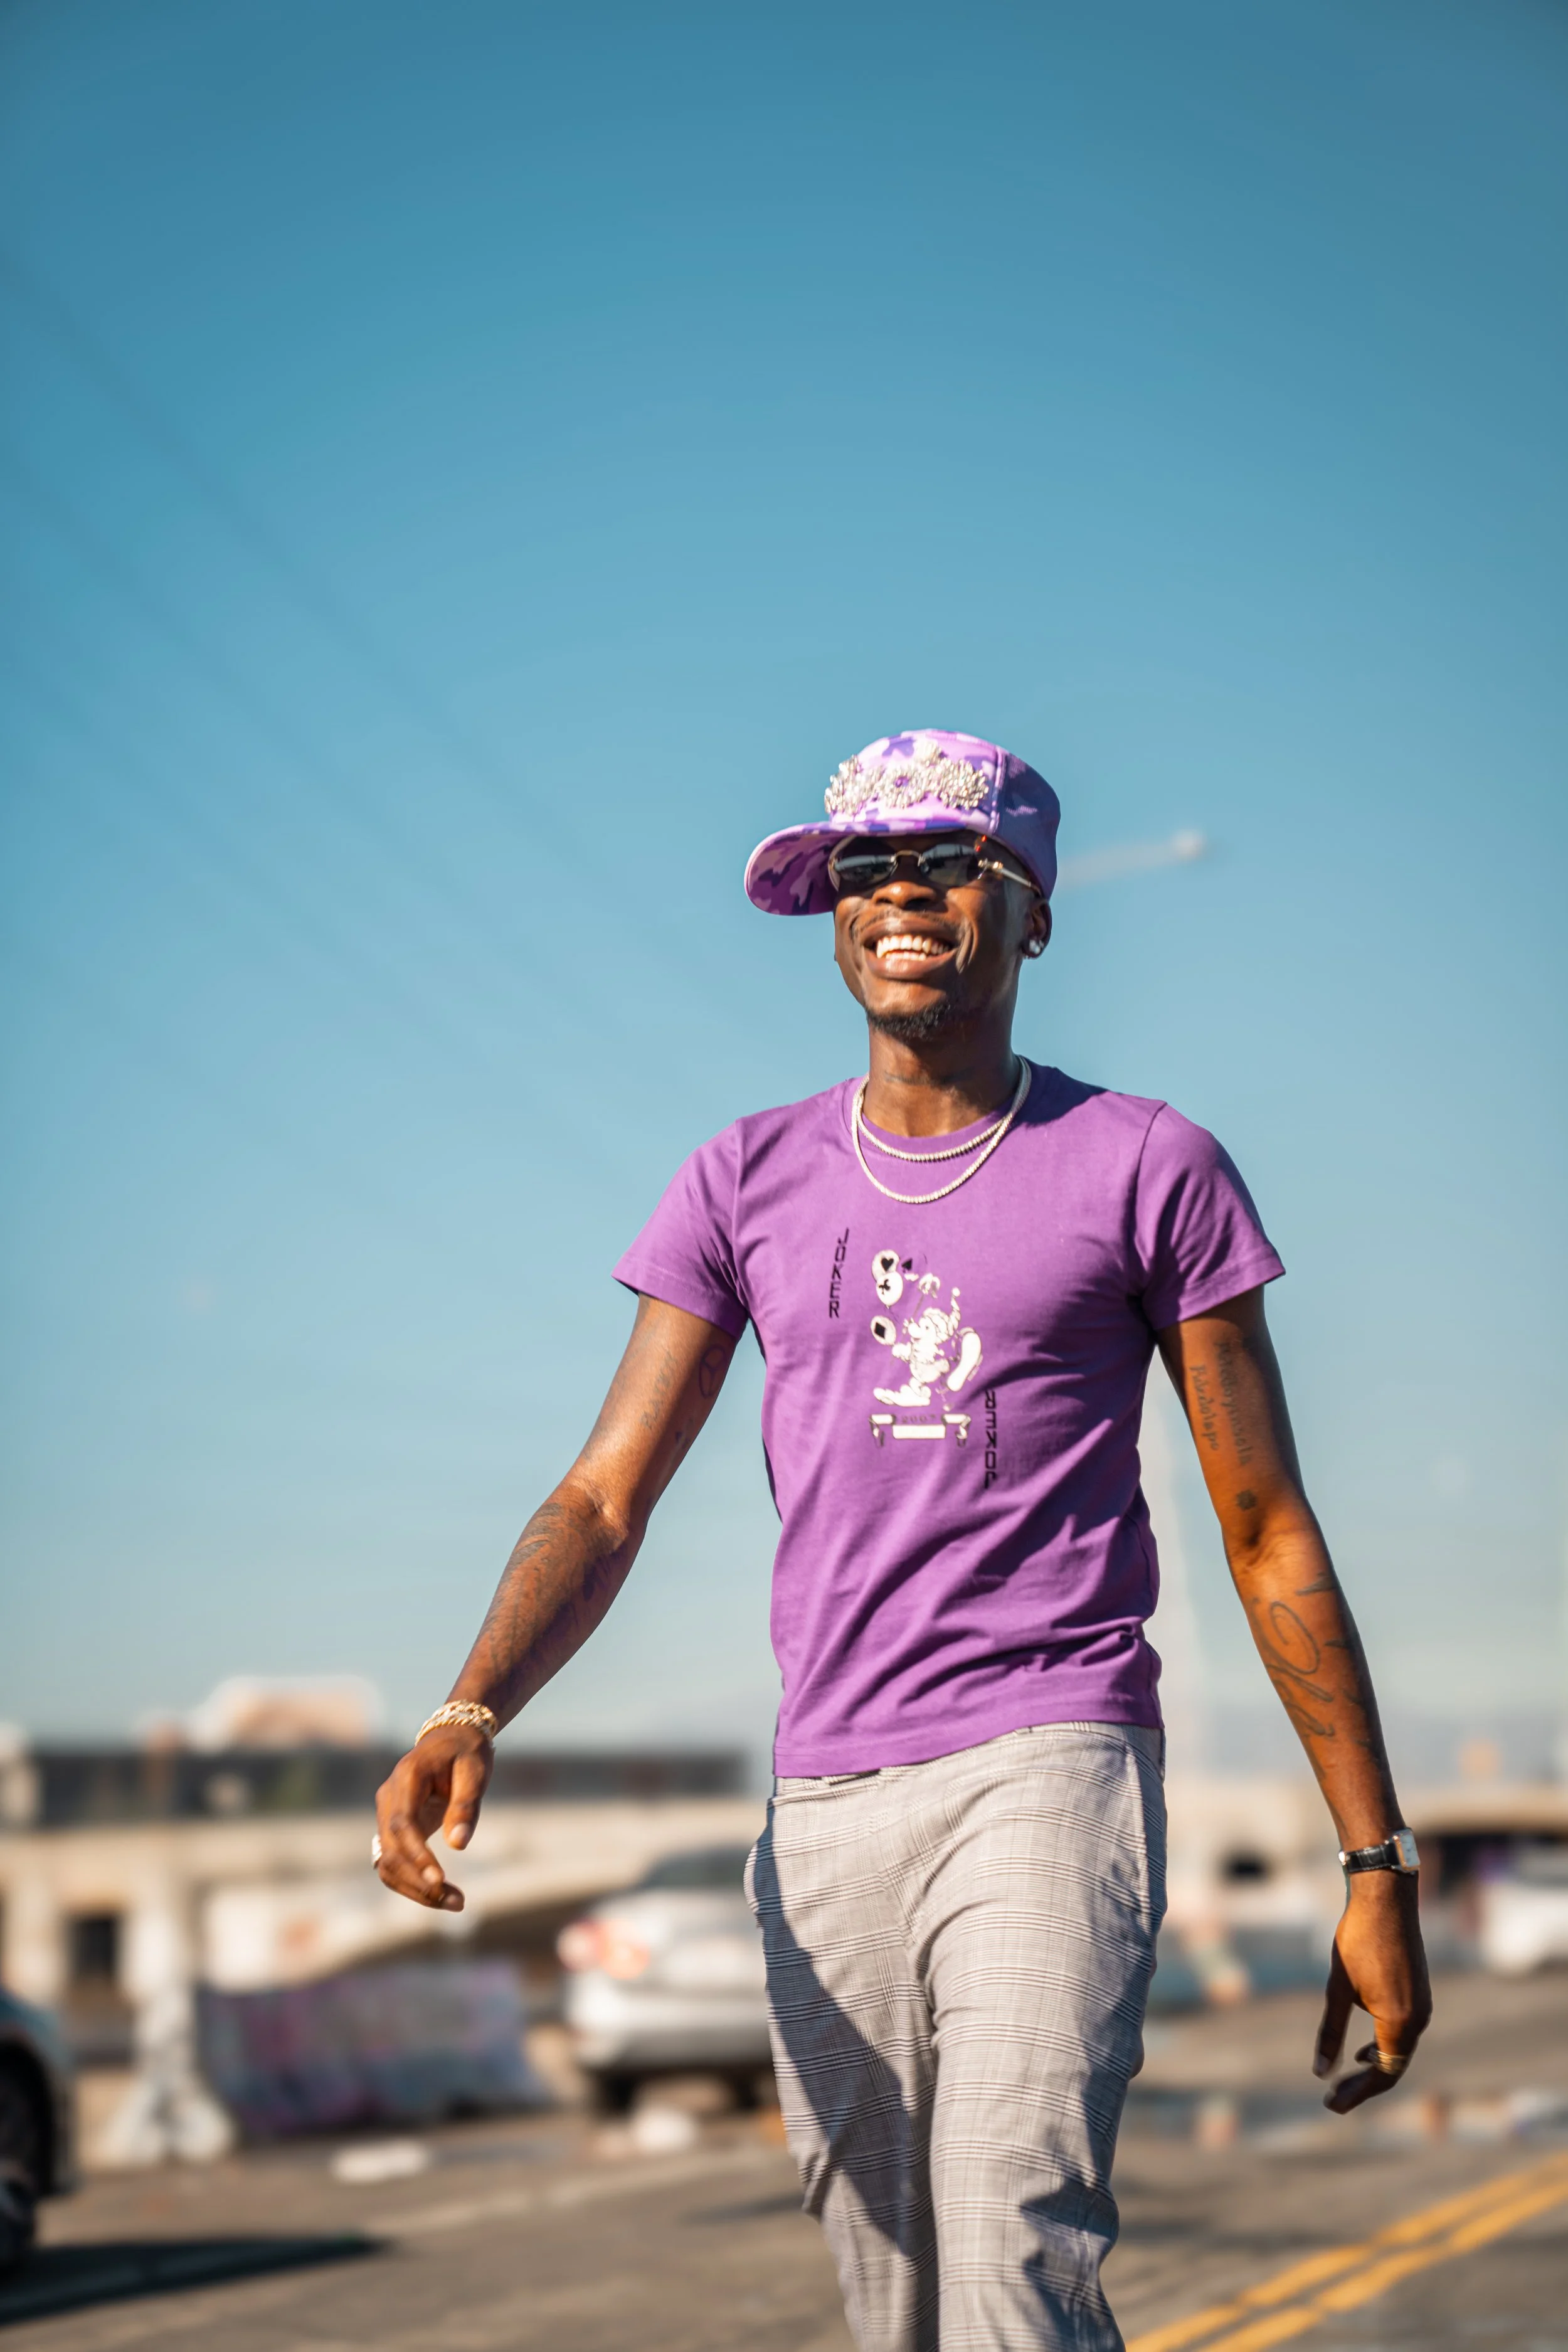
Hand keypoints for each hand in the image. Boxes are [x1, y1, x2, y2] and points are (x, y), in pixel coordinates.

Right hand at [374, 1726, 493, 1909]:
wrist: (451, 1739)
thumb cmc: (467, 1753)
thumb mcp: (475, 1772)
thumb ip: (466, 1805)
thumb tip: (459, 1845)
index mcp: (406, 1778)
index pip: (402, 1824)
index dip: (417, 1855)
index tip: (440, 1880)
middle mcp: (388, 1798)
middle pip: (390, 1851)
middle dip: (419, 1882)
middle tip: (458, 1901)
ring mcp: (386, 1815)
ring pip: (387, 1863)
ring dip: (415, 1889)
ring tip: (455, 1903)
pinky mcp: (392, 1830)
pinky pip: (393, 1863)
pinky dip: (412, 1883)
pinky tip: (441, 1894)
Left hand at [1314, 1871, 1431, 2111]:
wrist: (1386, 1898)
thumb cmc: (1358, 1940)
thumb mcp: (1337, 1988)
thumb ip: (1331, 2033)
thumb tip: (1320, 2073)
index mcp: (1400, 2022)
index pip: (1382, 2073)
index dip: (1357, 2093)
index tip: (1330, 2104)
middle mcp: (1419, 2018)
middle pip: (1393, 2065)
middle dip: (1363, 2085)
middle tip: (1333, 2099)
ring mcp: (1423, 2005)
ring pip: (1400, 2048)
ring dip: (1374, 2065)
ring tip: (1346, 2078)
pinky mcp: (1419, 1992)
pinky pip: (1404, 2031)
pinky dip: (1385, 2045)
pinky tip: (1365, 2047)